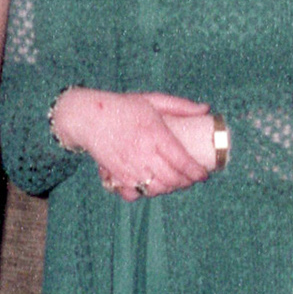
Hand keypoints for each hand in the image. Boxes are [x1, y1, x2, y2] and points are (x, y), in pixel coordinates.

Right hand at [57, 89, 215, 199]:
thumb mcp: (152, 100)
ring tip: (173, 183)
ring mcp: (129, 166)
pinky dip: (143, 194)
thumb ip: (180, 105)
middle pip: (172, 179)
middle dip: (185, 182)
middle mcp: (143, 153)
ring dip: (167, 189)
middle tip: (190, 179)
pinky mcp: (116, 175)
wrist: (87, 116)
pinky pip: (133, 194)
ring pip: (155, 189)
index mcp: (155, 134)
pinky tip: (149, 186)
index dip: (195, 172)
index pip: (182, 161)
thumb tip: (206, 109)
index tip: (202, 174)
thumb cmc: (122, 106)